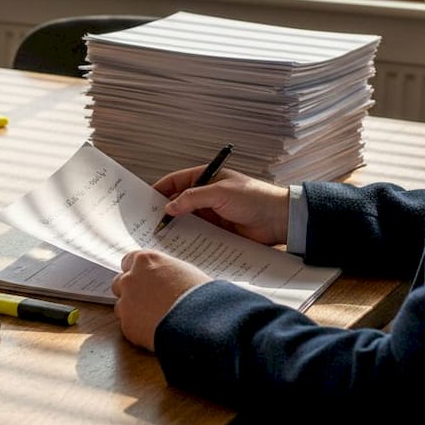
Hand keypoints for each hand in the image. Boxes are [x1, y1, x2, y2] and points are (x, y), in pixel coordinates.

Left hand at [111, 250, 209, 350]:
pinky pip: (128, 326)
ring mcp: (126, 303)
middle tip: (148, 300)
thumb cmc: (200, 295)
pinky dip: (138, 329)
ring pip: (120, 306)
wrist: (200, 322)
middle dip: (131, 291)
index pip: (128, 261)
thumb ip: (165, 273)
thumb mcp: (185, 272)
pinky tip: (155, 331)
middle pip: (120, 283)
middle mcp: (130, 279)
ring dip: (132, 311)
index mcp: (145, 261)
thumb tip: (165, 279)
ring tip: (153, 318)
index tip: (143, 279)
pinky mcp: (127, 326)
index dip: (137, 272)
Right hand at [154, 167, 288, 244]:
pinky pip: (198, 235)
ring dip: (176, 228)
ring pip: (187, 220)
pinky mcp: (218, 232)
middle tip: (148, 222)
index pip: (177, 181)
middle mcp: (207, 196)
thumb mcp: (220, 193)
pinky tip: (178, 246)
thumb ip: (193, 198)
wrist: (278, 220)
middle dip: (165, 211)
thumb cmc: (254, 198)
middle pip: (179, 202)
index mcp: (207, 179)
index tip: (145, 201)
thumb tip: (169, 206)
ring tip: (159, 237)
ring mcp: (211, 215)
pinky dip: (188, 239)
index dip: (160, 189)